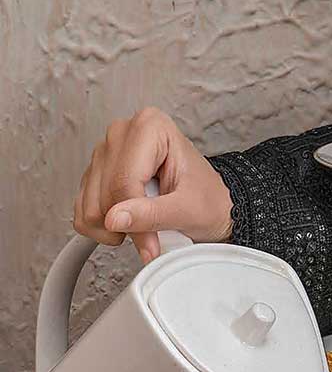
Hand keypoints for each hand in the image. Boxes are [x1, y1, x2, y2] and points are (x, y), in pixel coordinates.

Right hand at [73, 107, 233, 265]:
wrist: (209, 204)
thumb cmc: (206, 199)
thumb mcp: (187, 209)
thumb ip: (152, 214)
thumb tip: (114, 219)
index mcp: (150, 126)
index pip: (125, 182)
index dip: (135, 220)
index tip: (151, 244)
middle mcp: (122, 133)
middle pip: (105, 193)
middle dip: (127, 223)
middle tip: (154, 231)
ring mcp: (105, 152)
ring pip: (90, 206)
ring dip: (113, 227)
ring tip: (144, 223)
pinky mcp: (94, 174)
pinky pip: (81, 211)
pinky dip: (101, 228)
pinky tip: (127, 222)